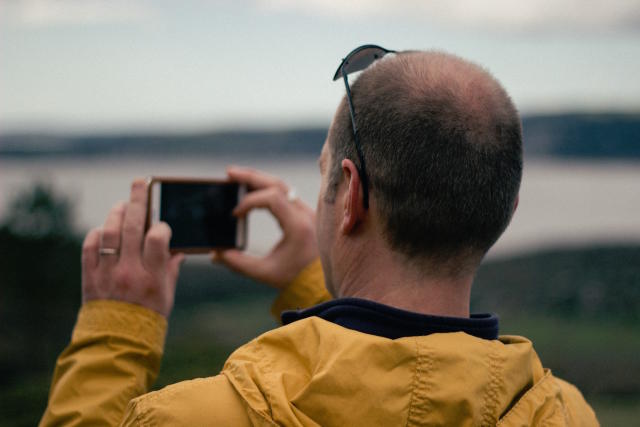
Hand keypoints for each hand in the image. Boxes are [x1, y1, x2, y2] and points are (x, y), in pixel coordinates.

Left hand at [81, 179, 183, 317]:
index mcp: (152, 277)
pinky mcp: (90, 277)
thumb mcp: (167, 295)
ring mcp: (107, 273)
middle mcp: (129, 272)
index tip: (161, 226)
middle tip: (140, 182)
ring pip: (109, 232)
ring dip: (116, 214)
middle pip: (131, 227)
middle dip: (137, 200)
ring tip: (122, 205)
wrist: (117, 342)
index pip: (158, 238)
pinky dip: (97, 234)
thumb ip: (171, 269)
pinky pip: (90, 247)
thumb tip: (177, 249)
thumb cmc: (148, 318)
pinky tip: (105, 231)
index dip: (161, 226)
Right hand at [213, 166, 317, 288]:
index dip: (250, 201)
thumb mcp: (265, 273)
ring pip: (282, 185)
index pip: (273, 198)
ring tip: (237, 176)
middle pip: (277, 184)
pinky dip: (267, 188)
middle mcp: (305, 213)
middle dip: (252, 177)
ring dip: (259, 179)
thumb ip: (239, 264)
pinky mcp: (303, 212)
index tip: (235, 214)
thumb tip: (215, 254)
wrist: (320, 280)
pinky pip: (285, 192)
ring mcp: (306, 211)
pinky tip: (252, 189)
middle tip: (229, 173)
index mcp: (298, 226)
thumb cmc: (295, 278)